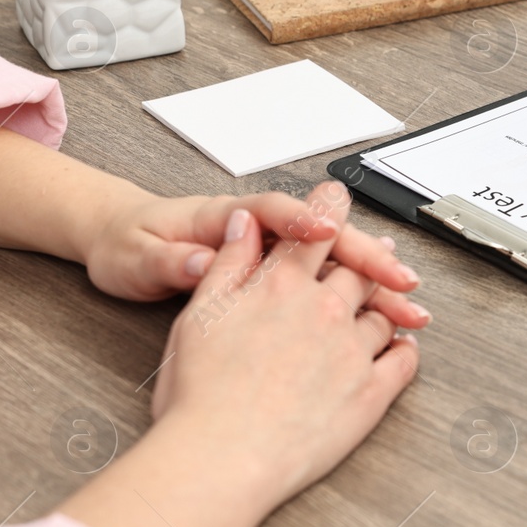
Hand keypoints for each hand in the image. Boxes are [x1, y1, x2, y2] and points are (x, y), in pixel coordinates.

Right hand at [63, 180, 423, 526]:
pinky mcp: (372, 393)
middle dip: (368, 256)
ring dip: (389, 301)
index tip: (338, 195)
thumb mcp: (198, 316)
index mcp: (280, 287)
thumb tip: (245, 226)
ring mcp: (353, 352)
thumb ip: (228, 265)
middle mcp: (324, 311)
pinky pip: (403, 360)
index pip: (313, 233)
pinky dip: (404, 349)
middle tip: (380, 249)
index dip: (327, 208)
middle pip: (357, 269)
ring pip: (382, 312)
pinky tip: (403, 346)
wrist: (222, 457)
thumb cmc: (200, 396)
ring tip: (397, 296)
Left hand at [84, 186, 423, 317]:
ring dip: (372, 279)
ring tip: (408, 301)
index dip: (300, 219)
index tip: (326, 232)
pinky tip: (384, 315)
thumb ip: (168, 260)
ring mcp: (270, 253)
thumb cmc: (127, 247)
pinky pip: (324, 282)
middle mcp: (254, 230)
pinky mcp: (275, 277)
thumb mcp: (134, 258)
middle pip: (322, 236)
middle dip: (363, 253)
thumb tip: (198, 259)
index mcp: (220, 217)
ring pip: (331, 260)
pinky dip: (357, 297)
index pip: (270, 212)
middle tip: (399, 276)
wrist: (119, 246)